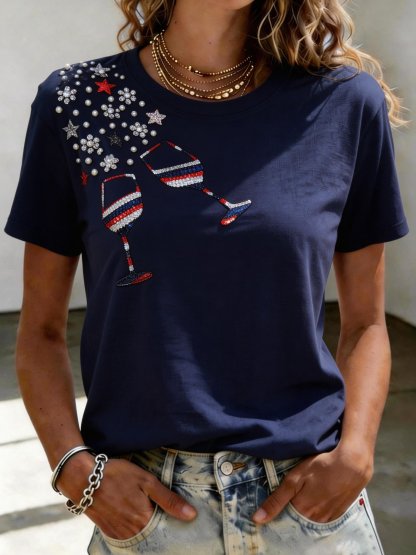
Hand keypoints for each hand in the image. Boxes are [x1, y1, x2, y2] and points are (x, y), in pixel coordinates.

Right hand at [56, 452, 196, 539]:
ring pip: (139, 538)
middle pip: (152, 537)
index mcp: (144, 520)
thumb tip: (191, 515)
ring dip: (147, 531)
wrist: (82, 478)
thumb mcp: (146, 481)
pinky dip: (133, 532)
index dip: (174, 527)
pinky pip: (125, 537)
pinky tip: (136, 521)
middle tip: (165, 520)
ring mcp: (118, 533)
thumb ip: (169, 500)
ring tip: (151, 517)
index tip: (183, 525)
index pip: (166, 532)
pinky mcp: (108, 531)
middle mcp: (131, 532)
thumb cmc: (116, 474)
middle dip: (161, 531)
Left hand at [252, 441, 373, 524]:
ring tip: (303, 497)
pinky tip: (317, 498)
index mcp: (302, 511)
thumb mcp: (294, 479)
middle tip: (290, 498)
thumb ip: (276, 500)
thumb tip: (257, 519)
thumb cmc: (321, 466)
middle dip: (290, 514)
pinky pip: (324, 517)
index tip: (269, 509)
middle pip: (298, 521)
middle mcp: (315, 519)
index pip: (284, 520)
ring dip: (305, 512)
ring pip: (311, 520)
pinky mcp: (339, 512)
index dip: (277, 514)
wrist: (353, 462)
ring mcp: (329, 517)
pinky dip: (318, 511)